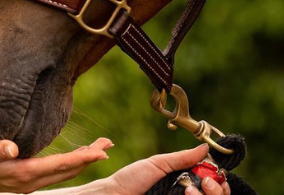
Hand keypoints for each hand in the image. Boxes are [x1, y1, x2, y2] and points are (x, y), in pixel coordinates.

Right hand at [0, 137, 112, 193]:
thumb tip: (12, 148)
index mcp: (24, 173)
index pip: (60, 165)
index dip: (81, 158)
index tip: (100, 151)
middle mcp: (31, 181)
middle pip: (68, 170)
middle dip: (89, 158)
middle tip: (108, 144)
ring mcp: (30, 182)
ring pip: (64, 173)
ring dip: (82, 161)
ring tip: (99, 149)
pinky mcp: (26, 180)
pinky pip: (56, 173)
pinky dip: (70, 164)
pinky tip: (75, 157)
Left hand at [100, 143, 230, 194]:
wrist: (116, 194)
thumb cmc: (133, 178)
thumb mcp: (159, 164)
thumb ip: (182, 158)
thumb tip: (205, 148)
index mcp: (186, 185)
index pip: (216, 189)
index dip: (221, 185)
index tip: (217, 176)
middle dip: (217, 191)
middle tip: (207, 182)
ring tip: (189, 190)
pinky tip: (186, 194)